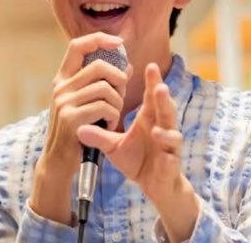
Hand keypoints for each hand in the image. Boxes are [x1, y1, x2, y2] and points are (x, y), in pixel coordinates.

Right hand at [29, 32, 127, 222]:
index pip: (77, 46)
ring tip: (114, 116)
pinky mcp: (71, 118)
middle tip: (121, 95)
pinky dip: (114, 117)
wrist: (60, 160)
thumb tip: (127, 66)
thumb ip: (104, 83)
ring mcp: (64, 102)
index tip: (118, 42)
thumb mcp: (87, 102)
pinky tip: (108, 126)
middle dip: (118, 78)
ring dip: (118, 103)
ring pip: (105, 88)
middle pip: (99, 66)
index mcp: (63, 79)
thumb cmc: (79, 128)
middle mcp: (61, 87)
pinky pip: (104, 107)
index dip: (99, 39)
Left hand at [77, 62, 181, 200]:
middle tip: (159, 85)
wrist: (153, 183)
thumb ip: (100, 134)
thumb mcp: (114, 145)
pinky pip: (171, 155)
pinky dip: (167, 151)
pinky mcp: (171, 161)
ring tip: (158, 119)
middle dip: (162, 97)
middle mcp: (162, 126)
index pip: (151, 96)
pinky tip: (163, 147)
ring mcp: (168, 143)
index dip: (152, 82)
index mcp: (149, 118)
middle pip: (164, 108)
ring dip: (167, 123)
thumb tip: (78, 128)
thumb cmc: (136, 159)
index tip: (149, 66)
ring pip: (172, 130)